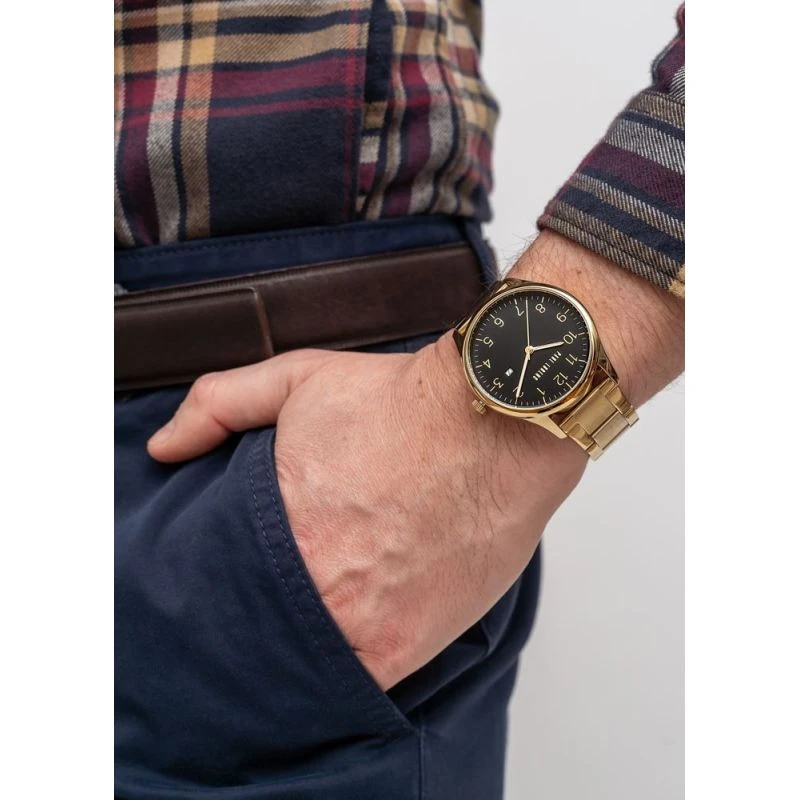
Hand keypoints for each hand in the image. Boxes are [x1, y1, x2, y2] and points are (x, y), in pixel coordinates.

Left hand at [148, 340, 586, 689]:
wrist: (496, 423)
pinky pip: (359, 681)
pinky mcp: (410, 645)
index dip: (218, 584)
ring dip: (301, 643)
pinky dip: (347, 664)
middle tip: (274, 591)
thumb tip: (166, 448)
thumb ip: (219, 406)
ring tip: (312, 611)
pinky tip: (349, 631)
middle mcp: (318, 587)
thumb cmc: (405, 405)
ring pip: (304, 662)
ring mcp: (366, 624)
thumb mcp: (299, 380)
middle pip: (258, 627)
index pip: (217, 584)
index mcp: (280, 529)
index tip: (228, 577)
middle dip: (257, 615)